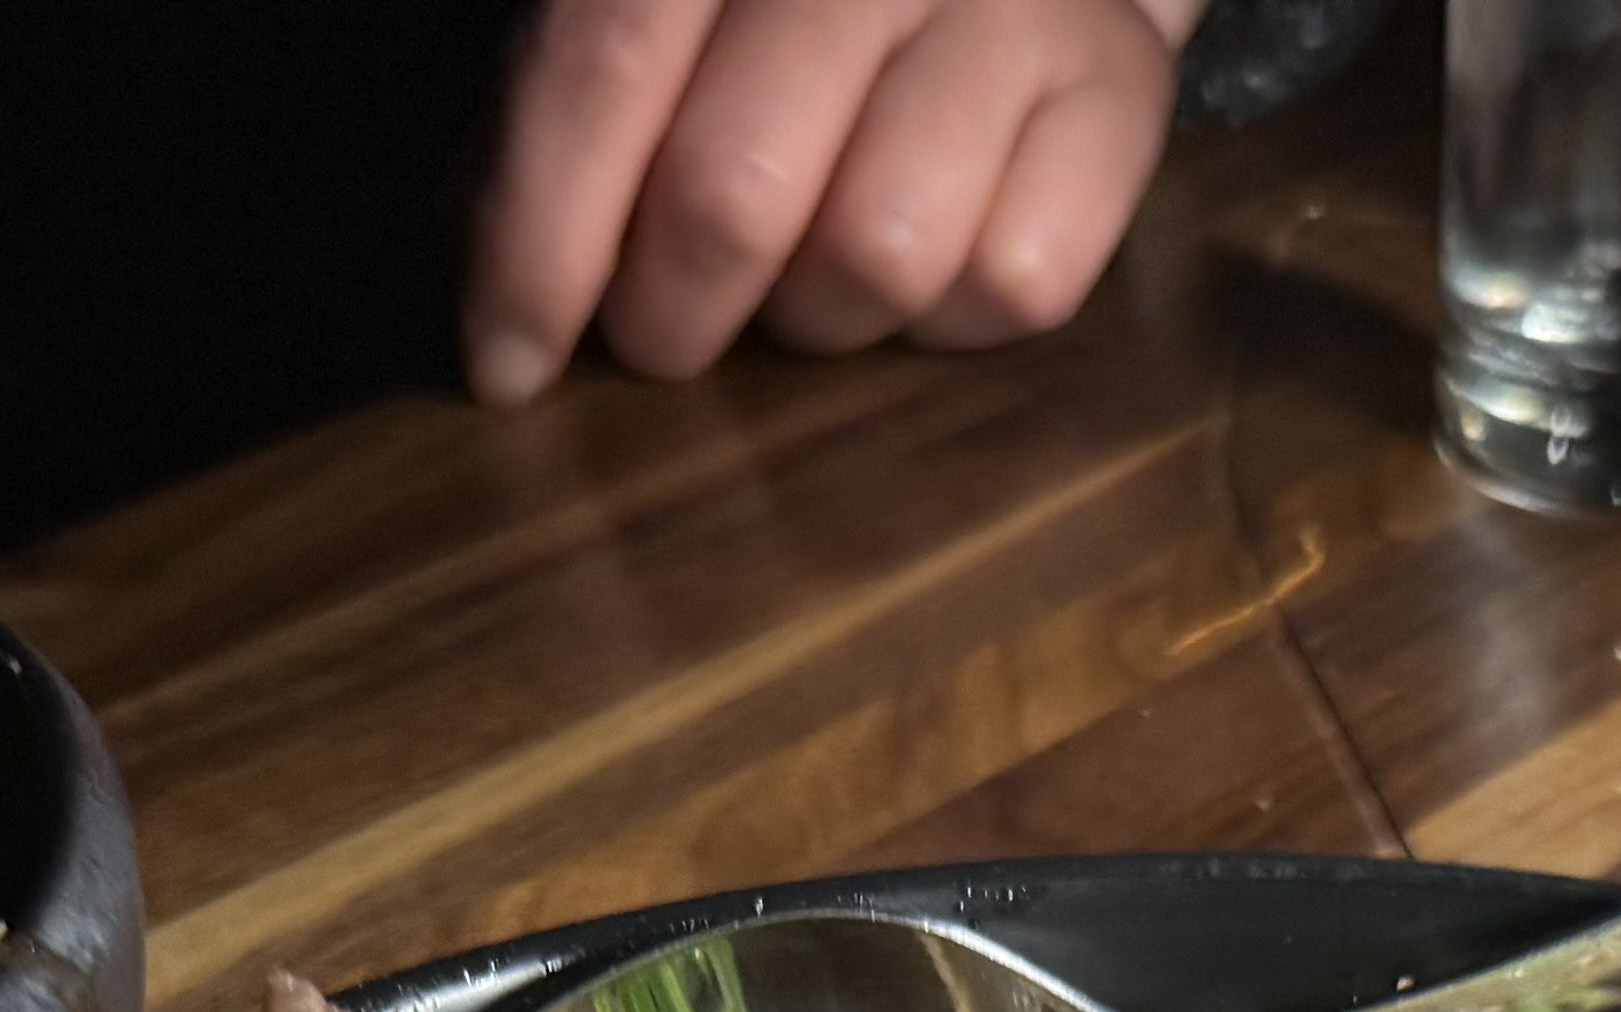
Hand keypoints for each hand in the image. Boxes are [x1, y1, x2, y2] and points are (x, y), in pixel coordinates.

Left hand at [466, 0, 1197, 404]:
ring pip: (879, 255)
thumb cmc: (785, 10)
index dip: (539, 238)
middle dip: (671, 314)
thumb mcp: (666, 19)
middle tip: (664, 337)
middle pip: (734, 189)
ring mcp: (1010, 8)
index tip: (507, 367)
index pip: (601, 68)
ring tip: (808, 288)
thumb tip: (501, 308)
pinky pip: (1011, 285)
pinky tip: (930, 265)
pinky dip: (952, 322)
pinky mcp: (1118, 99)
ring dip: (821, 321)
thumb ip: (568, 119)